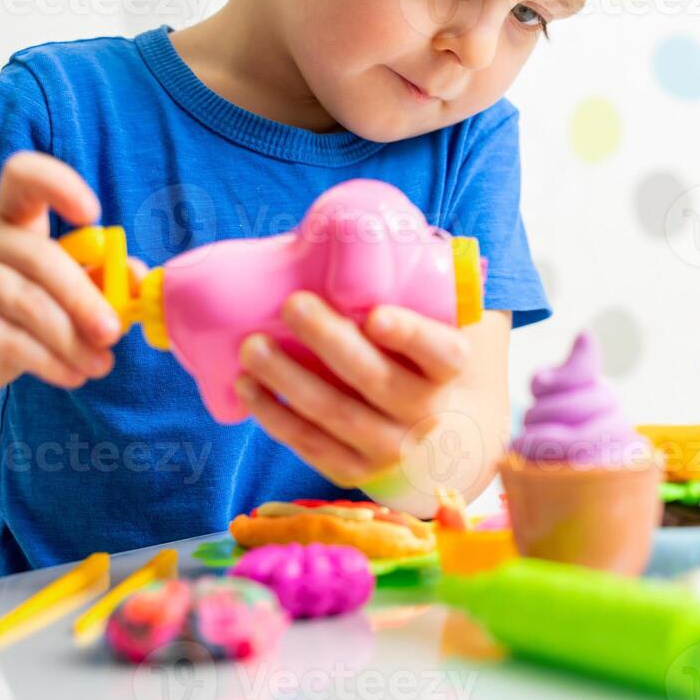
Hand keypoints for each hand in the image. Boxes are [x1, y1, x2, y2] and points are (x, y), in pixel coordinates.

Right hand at [0, 152, 123, 413]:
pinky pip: (5, 337)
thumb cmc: (7, 322)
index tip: (92, 213)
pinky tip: (70, 375)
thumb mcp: (56, 298)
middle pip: (40, 257)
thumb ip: (96, 280)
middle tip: (112, 333)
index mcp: (9, 221)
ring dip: (71, 339)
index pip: (23, 178)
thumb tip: (137, 275)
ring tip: (100, 365)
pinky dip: (47, 360)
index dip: (58, 185)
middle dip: (85, 298)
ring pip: (26, 302)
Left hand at [234, 292, 471, 486]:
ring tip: (251, 347)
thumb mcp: (436, 327)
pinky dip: (275, 417)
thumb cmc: (422, 360)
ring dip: (289, 380)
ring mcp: (391, 449)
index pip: (441, 353)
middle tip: (293, 304)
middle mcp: (427, 415)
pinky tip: (247, 386)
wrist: (444, 438)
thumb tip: (345, 228)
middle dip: (330, 342)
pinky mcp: (355, 471)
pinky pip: (311, 446)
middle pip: (377, 380)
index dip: (411, 335)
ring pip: (337, 415)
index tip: (376, 315)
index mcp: (452, 370)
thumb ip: (409, 289)